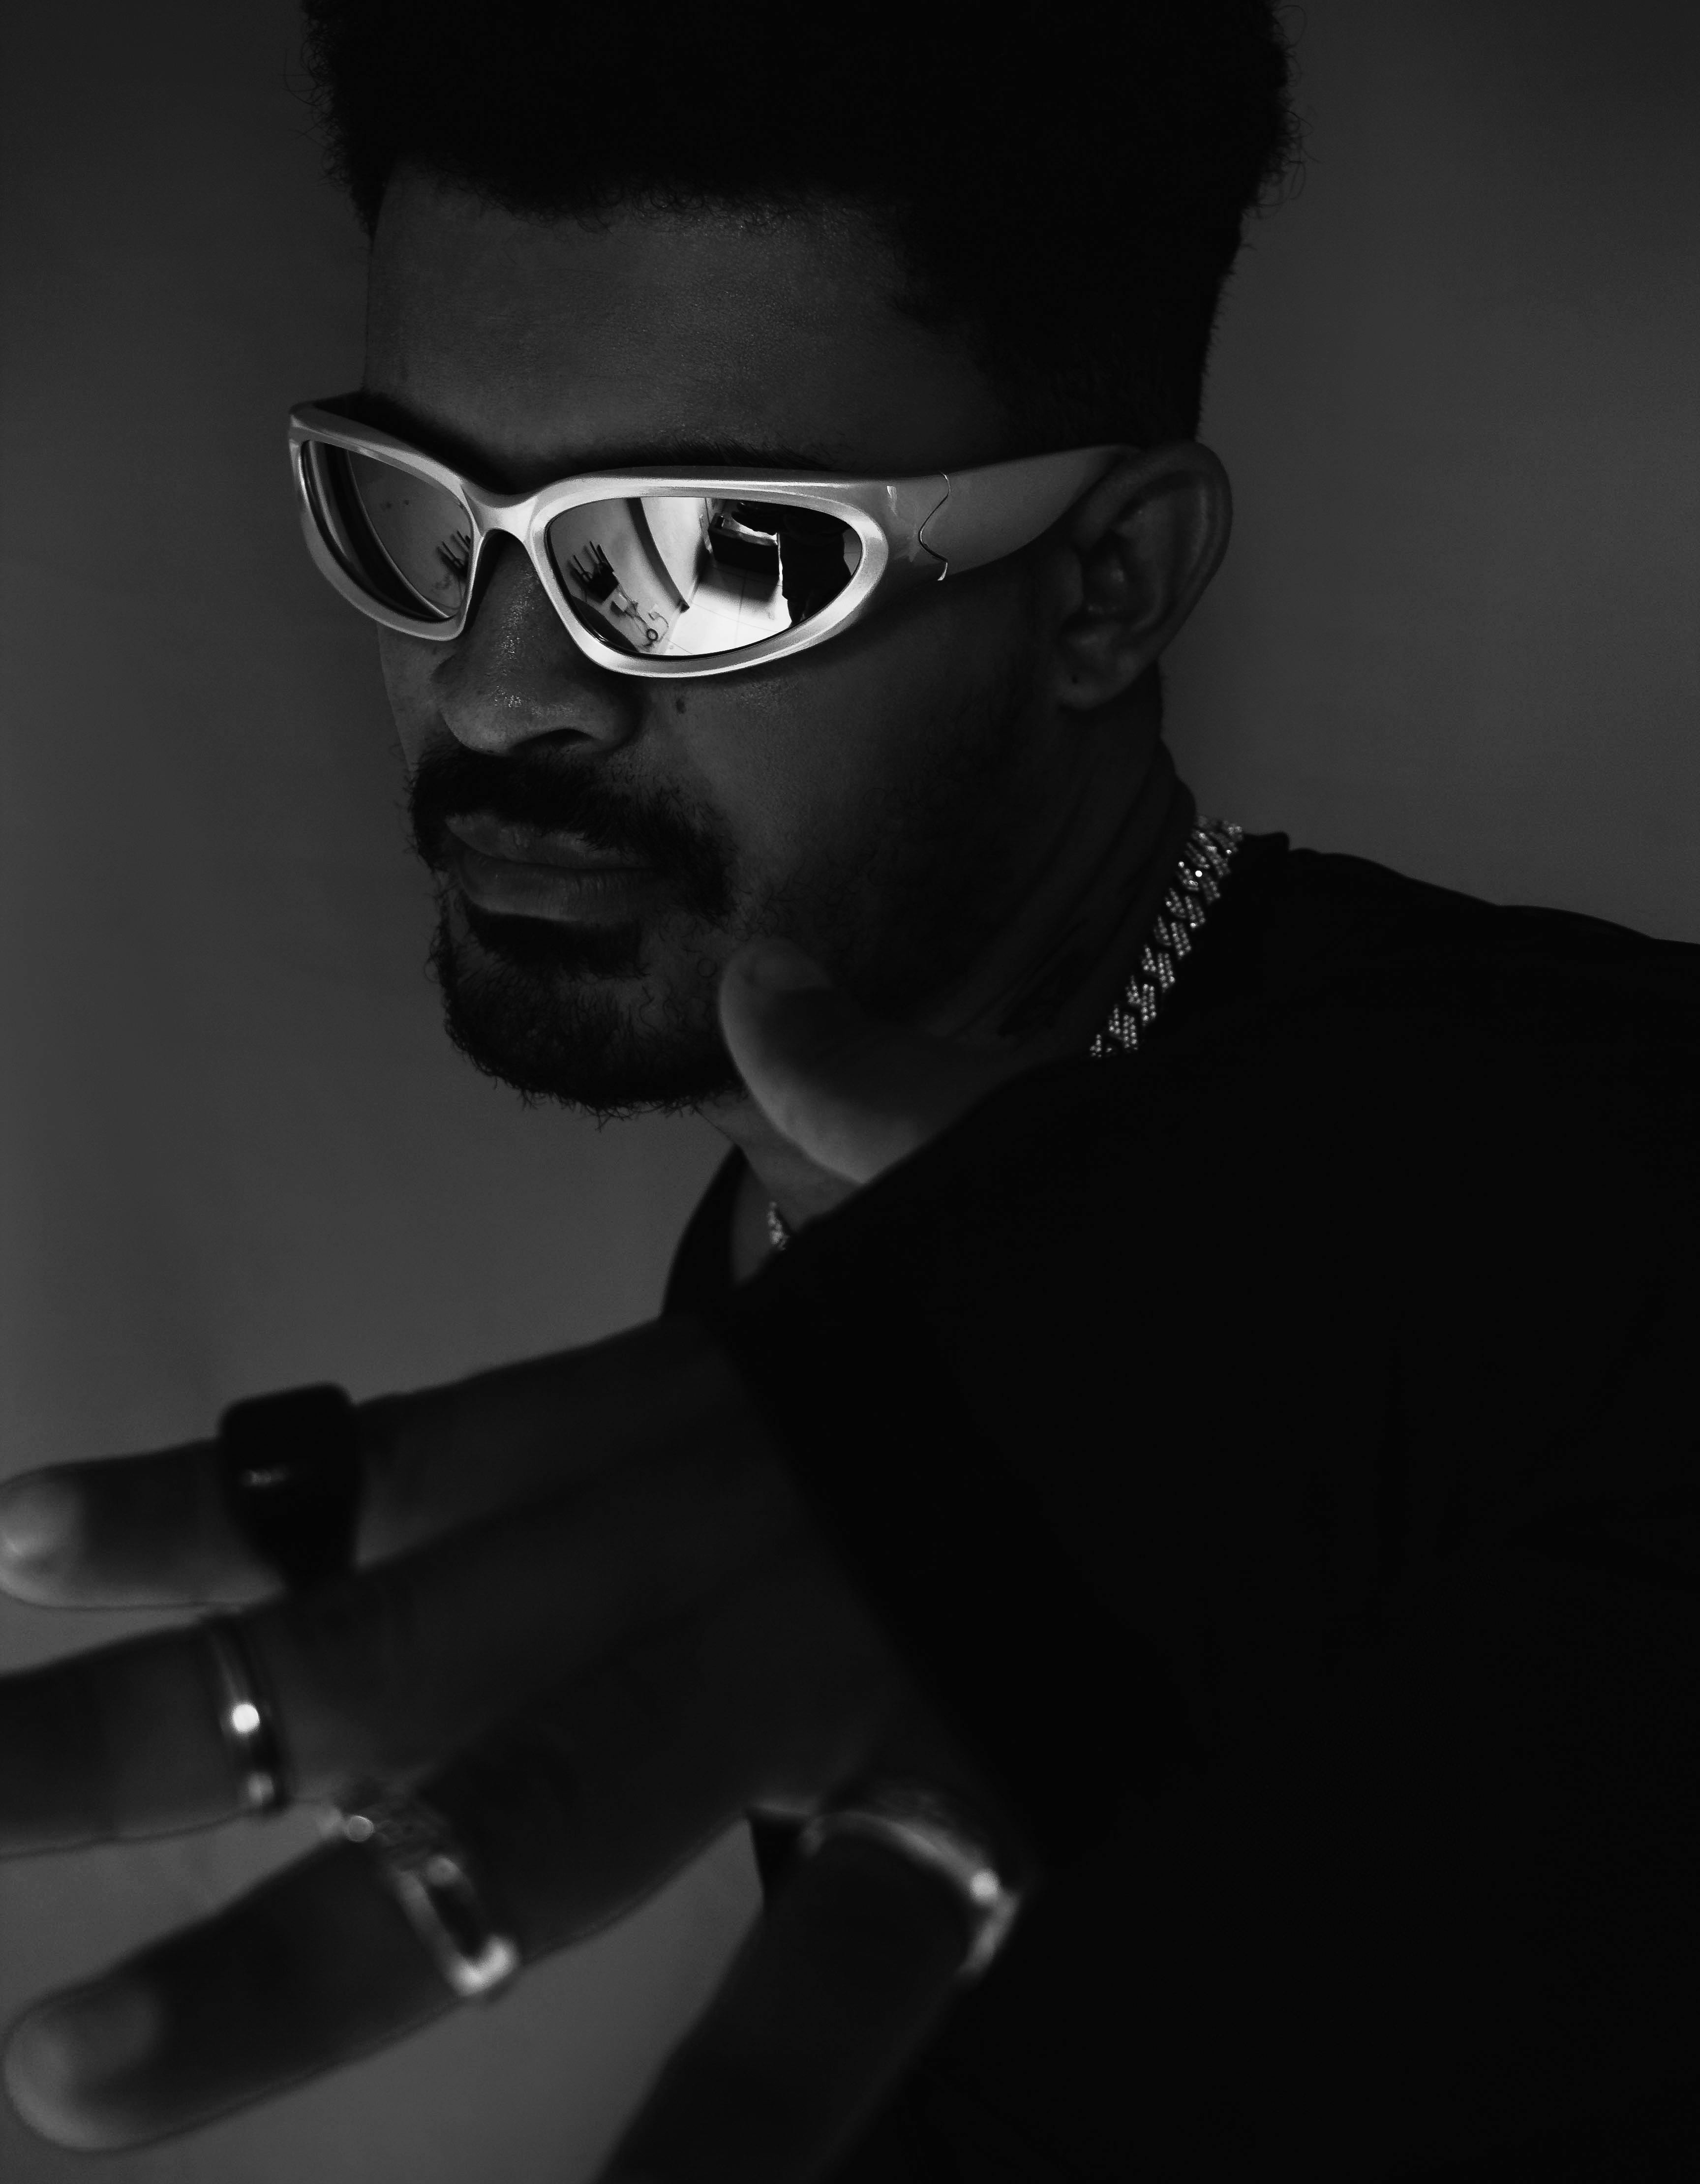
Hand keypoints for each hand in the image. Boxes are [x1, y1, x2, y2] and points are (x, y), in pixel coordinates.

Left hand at [0, 945, 1034, 2172]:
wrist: (1345, 1295)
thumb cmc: (1140, 1241)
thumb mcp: (979, 1146)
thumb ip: (854, 1083)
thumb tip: (785, 995)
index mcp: (703, 1398)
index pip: (397, 1459)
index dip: (200, 1499)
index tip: (9, 1539)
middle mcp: (708, 1530)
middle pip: (382, 1650)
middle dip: (139, 1736)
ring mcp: (821, 1665)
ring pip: (523, 1824)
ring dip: (302, 1962)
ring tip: (82, 2072)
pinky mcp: (971, 1783)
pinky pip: (832, 1989)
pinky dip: (729, 2133)